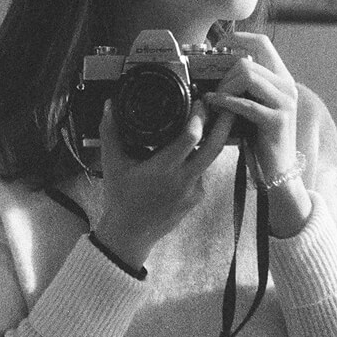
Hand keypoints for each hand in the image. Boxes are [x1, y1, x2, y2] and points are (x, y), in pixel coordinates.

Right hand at [92, 97, 236, 268]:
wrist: (130, 233)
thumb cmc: (120, 198)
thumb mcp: (112, 163)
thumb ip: (110, 132)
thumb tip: (109, 106)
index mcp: (163, 169)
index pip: (190, 138)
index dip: (198, 117)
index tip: (200, 102)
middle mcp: (183, 180)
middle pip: (215, 147)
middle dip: (224, 124)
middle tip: (227, 106)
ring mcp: (193, 191)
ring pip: (209, 159)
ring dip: (209, 141)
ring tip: (204, 126)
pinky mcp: (197, 198)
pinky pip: (201, 173)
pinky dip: (195, 161)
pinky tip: (183, 158)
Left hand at [203, 32, 311, 235]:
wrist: (277, 169)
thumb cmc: (259, 136)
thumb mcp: (252, 104)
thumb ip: (242, 85)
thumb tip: (214, 68)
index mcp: (281, 78)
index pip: (262, 43)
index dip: (237, 38)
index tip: (217, 45)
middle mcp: (287, 86)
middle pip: (248, 61)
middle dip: (223, 73)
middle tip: (211, 89)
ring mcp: (285, 103)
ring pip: (247, 76)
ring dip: (223, 87)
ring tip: (213, 100)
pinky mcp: (277, 121)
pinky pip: (245, 104)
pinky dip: (225, 103)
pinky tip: (213, 106)